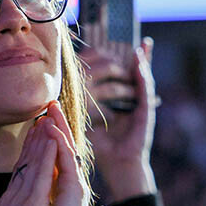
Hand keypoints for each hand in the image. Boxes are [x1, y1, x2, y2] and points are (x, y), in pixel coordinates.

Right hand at [0, 119, 57, 205]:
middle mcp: (13, 195)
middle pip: (24, 161)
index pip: (19, 171)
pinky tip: (52, 141)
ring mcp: (21, 198)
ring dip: (40, 140)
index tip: (34, 135)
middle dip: (33, 139)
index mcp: (9, 202)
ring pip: (32, 162)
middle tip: (40, 118)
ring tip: (46, 120)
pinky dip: (46, 156)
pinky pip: (41, 175)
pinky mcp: (31, 205)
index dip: (27, 152)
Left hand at [39, 102, 87, 205]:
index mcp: (58, 188)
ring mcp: (73, 185)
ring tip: (51, 107)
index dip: (46, 137)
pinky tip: (51, 128)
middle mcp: (68, 183)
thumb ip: (39, 195)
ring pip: (65, 148)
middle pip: (61, 146)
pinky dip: (58, 142)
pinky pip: (66, 160)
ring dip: (58, 126)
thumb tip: (30, 187)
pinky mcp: (74, 190)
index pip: (52, 155)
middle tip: (49, 103)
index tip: (38, 119)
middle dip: (55, 124)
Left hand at [81, 37, 157, 201]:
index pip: (126, 79)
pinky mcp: (146, 113)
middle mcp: (135, 103)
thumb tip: (60, 95)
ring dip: (143, 62)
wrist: (118, 165)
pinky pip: (145, 92)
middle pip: (138, 75)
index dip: (127, 64)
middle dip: (140, 58)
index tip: (124, 47)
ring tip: (142, 46)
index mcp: (123, 104)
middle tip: (142, 41)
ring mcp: (141, 107)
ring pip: (143, 79)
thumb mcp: (87, 122)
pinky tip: (140, 65)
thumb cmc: (102, 146)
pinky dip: (143, 77)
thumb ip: (81, 107)